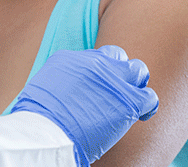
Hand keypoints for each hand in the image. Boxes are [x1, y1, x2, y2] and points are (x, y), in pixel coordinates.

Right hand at [11, 46, 157, 166]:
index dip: (99, 71)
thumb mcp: (42, 88)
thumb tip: (64, 91)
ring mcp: (113, 79)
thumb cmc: (38, 118)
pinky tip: (142, 115)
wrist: (47, 130)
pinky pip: (149, 96)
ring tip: (132, 99)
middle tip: (117, 90)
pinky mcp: (129, 100)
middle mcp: (94, 63)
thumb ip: (59, 82)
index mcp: (71, 58)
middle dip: (120, 70)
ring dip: (136, 83)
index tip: (97, 85)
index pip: (94, 57)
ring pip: (138, 70)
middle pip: (117, 56)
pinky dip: (148, 105)